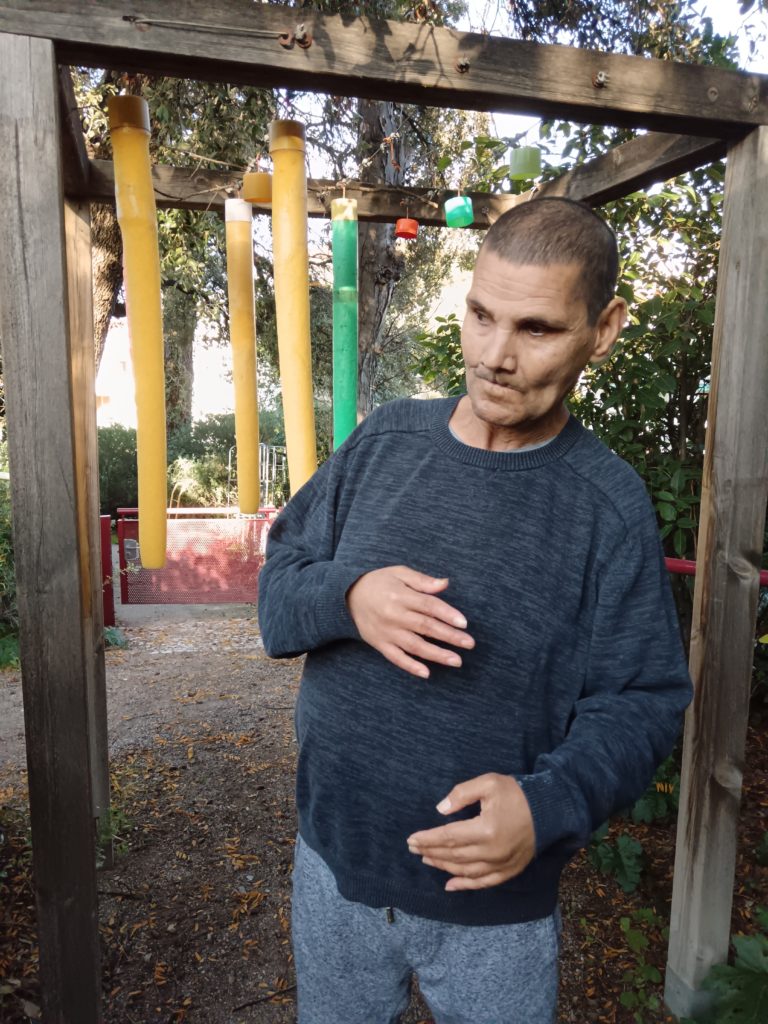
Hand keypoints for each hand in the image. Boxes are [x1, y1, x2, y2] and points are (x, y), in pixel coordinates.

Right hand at [346, 566, 473, 677]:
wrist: (347, 597)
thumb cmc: (378, 582)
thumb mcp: (399, 573)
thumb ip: (422, 580)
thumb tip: (445, 583)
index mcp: (401, 596)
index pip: (428, 606)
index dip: (447, 614)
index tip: (464, 623)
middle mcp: (394, 615)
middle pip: (426, 627)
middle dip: (449, 636)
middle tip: (469, 643)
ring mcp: (387, 632)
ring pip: (415, 646)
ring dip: (436, 654)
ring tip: (456, 660)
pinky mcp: (380, 644)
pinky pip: (396, 658)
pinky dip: (410, 666)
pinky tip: (426, 673)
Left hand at [407, 773, 535, 889]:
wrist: (550, 809)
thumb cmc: (518, 793)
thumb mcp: (489, 783)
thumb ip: (462, 793)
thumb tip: (440, 810)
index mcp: (485, 829)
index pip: (448, 836)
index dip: (428, 838)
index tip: (411, 839)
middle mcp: (492, 851)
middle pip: (453, 855)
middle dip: (431, 851)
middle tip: (414, 848)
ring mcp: (501, 864)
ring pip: (465, 870)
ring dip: (443, 867)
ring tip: (427, 860)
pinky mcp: (509, 870)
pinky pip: (484, 882)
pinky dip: (465, 885)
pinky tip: (450, 885)